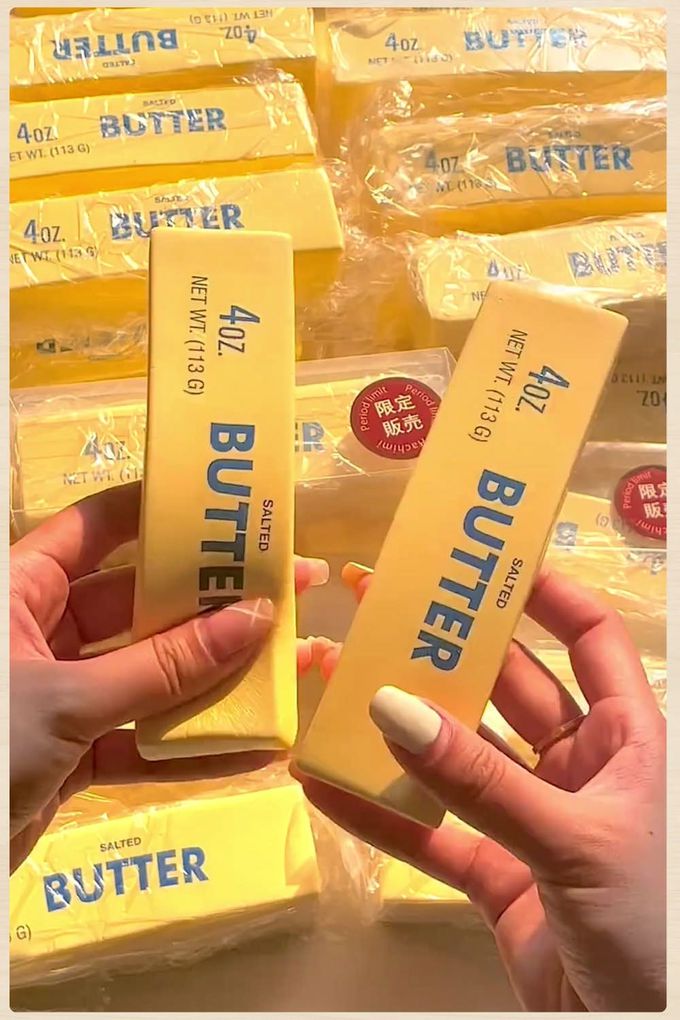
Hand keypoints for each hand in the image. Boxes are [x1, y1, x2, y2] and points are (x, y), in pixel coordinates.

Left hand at [10, 483, 328, 874]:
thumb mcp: (69, 700)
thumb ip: (164, 667)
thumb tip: (255, 620)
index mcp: (21, 590)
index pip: (97, 528)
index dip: (160, 513)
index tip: (228, 509)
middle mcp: (44, 632)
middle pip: (140, 603)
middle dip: (213, 602)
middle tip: (289, 587)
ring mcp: (63, 694)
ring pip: (151, 673)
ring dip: (216, 677)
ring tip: (291, 663)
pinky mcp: (75, 752)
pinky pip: (141, 740)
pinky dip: (190, 748)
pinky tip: (252, 749)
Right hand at [300, 564, 665, 1011]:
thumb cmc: (653, 925)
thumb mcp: (573, 840)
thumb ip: (480, 781)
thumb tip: (391, 706)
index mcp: (628, 737)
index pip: (589, 639)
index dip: (543, 594)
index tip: (478, 565)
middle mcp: (579, 766)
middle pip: (507, 690)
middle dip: (447, 657)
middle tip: (381, 614)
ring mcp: (533, 821)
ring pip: (460, 762)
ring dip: (401, 734)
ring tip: (336, 687)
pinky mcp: (499, 878)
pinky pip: (435, 836)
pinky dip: (383, 816)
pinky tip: (327, 786)